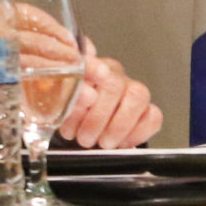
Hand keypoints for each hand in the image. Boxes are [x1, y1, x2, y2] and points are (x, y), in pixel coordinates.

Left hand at [0, 6, 158, 143]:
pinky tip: (121, 144)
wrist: (81, 139)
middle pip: (114, 83)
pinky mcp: (147, 110)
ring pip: (138, 95)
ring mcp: (131, 91)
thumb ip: (56, 99)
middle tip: (84, 138)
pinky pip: (153, 115)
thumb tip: (70, 96)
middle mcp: (111, 75)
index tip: (82, 94)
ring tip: (102, 143)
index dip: (88, 73)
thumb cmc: (66, 121)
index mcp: (86, 70)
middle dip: (99, 115)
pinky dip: (137, 132)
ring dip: (118, 124)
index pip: (91, 61)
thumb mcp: (52, 109)